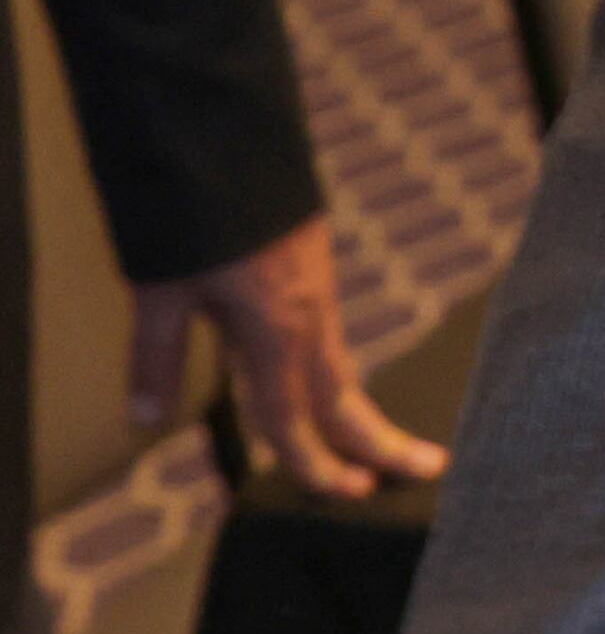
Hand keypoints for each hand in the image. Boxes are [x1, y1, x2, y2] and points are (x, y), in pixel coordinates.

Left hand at [133, 215, 442, 501]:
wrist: (230, 140)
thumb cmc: (198, 217)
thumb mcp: (163, 291)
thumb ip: (156, 358)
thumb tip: (145, 422)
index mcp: (277, 332)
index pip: (292, 417)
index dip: (312, 462)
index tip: (346, 493)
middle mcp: (307, 318)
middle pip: (345, 395)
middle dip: (382, 441)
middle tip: (430, 470)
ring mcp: (314, 293)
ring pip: (339, 366)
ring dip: (359, 410)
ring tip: (380, 443)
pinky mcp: (309, 272)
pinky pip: (329, 338)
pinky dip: (334, 374)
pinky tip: (327, 379)